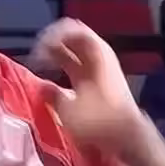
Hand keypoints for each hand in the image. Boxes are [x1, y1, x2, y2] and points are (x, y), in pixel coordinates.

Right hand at [31, 19, 145, 155]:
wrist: (127, 137)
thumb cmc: (98, 121)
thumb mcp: (68, 109)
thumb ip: (51, 94)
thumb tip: (41, 86)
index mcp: (94, 53)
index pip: (69, 28)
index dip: (49, 37)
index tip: (37, 53)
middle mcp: (100, 55)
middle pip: (73, 37)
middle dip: (53, 44)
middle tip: (37, 58)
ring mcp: (103, 67)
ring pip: (77, 51)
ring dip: (59, 55)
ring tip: (43, 66)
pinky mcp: (103, 80)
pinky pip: (80, 64)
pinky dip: (66, 66)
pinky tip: (56, 79)